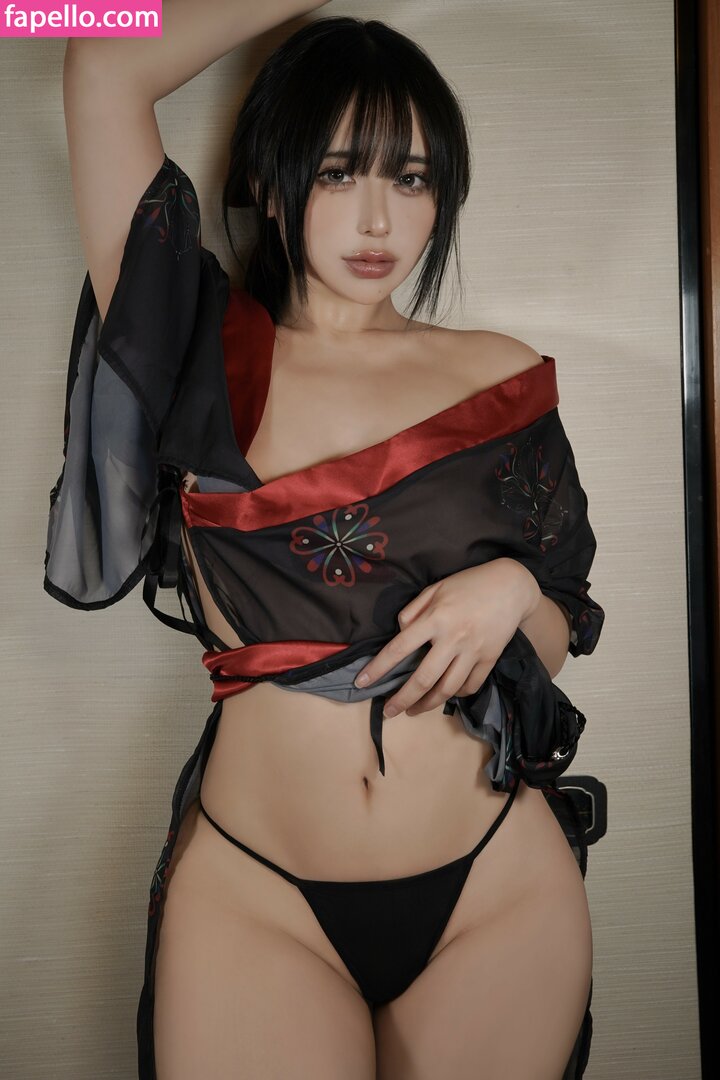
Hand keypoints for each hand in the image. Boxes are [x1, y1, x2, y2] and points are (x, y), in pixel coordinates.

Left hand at [354, 558, 540, 716]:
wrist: (511, 586)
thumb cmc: (468, 584)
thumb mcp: (435, 588)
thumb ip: (413, 610)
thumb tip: (400, 633)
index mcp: (435, 618)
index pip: (399, 647)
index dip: (378, 668)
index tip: (362, 682)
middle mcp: (453, 638)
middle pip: (423, 678)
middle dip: (402, 699)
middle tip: (389, 711)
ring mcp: (473, 651)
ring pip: (447, 689)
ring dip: (427, 704)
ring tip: (414, 710)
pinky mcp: (490, 658)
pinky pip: (471, 685)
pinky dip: (457, 694)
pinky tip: (446, 695)